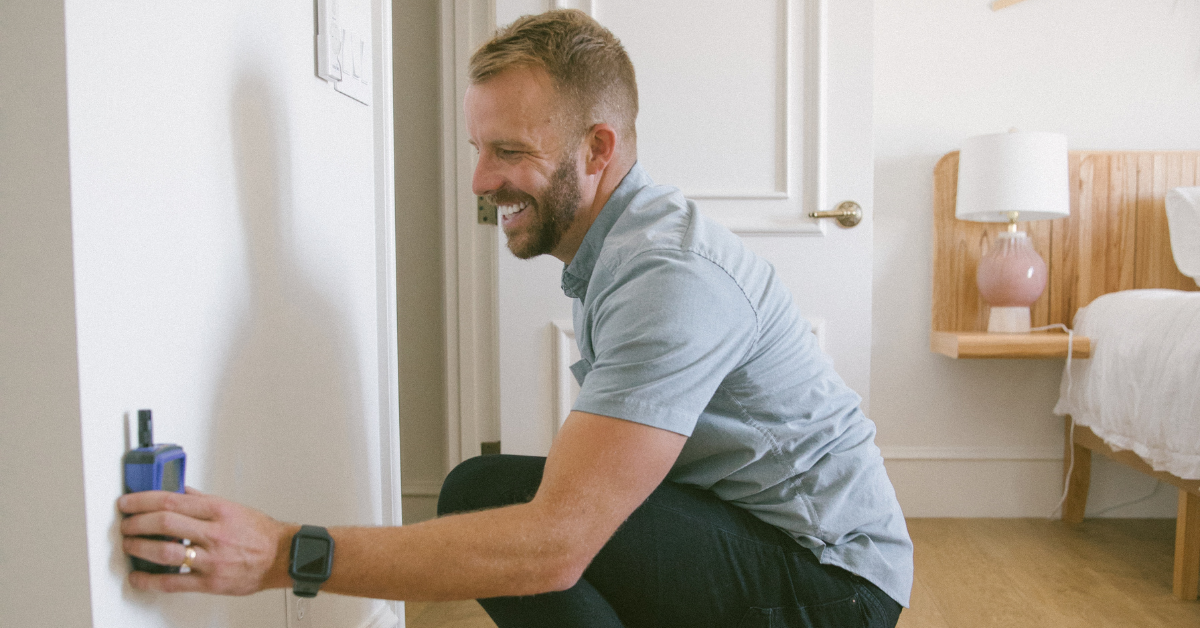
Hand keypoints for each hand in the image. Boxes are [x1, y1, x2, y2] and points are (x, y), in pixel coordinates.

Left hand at [119, 487, 296, 594]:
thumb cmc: (260, 533)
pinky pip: (174, 582)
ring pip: (166, 552)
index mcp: (218, 510)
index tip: (128, 503)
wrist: (281, 557)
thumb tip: (177, 491)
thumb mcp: (232, 507)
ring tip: (129, 544)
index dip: (142, 500)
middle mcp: (214, 533)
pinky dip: (150, 580)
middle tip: (125, 524)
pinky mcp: (210, 581)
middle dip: (137, 522)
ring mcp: (211, 558)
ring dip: (140, 547)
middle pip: (164, 523)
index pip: (171, 500)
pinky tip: (139, 576)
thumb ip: (201, 500)